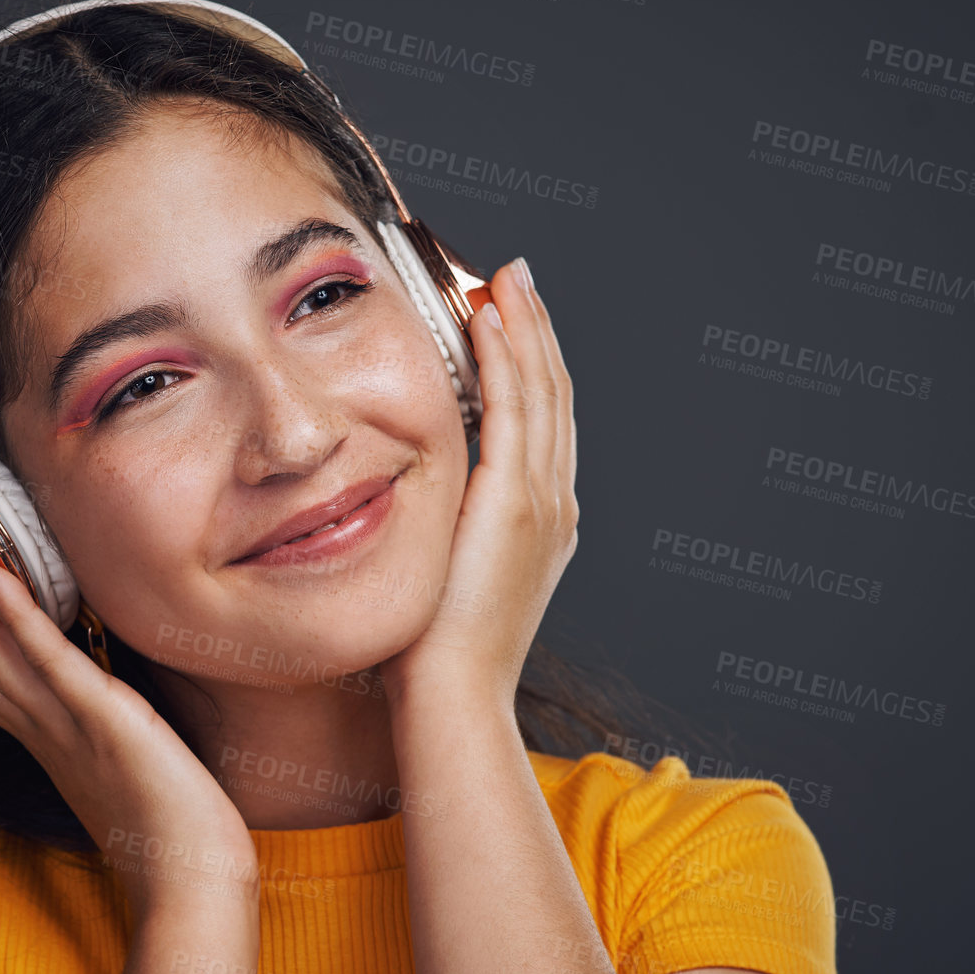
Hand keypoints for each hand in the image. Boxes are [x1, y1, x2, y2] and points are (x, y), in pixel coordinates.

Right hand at [0, 534, 260, 918]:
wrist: (194, 887)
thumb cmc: (167, 832)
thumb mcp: (113, 766)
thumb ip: (85, 732)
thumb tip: (76, 705)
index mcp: (42, 735)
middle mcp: (41, 727)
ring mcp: (67, 724)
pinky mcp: (106, 720)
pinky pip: (54, 664)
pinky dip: (20, 619)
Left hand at [377, 256, 578, 710]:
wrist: (452, 694)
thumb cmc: (435, 652)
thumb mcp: (449, 575)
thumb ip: (448, 529)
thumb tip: (418, 502)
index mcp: (544, 521)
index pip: (542, 423)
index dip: (531, 365)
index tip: (510, 319)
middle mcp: (555, 504)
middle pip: (554, 396)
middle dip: (536, 332)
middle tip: (517, 279)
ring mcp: (542, 501)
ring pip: (542, 393)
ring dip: (524, 330)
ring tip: (507, 282)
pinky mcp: (515, 501)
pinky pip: (513, 411)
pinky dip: (506, 360)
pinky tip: (488, 321)